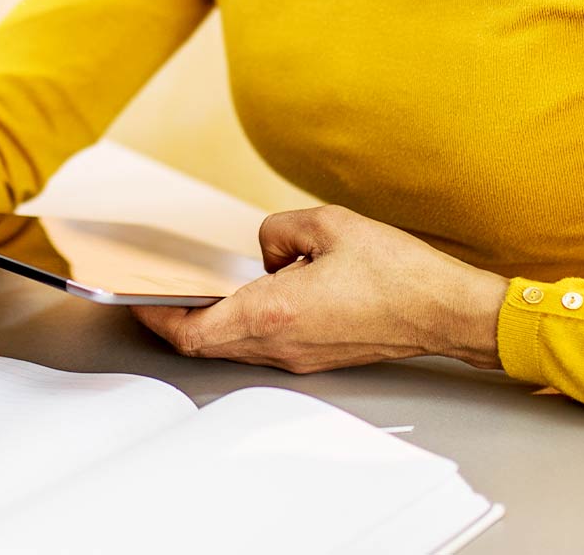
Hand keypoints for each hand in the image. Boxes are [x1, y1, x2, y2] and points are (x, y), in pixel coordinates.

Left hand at [132, 206, 507, 373]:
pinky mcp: (319, 357)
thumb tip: (269, 248)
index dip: (157, 318)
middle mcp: (280, 344)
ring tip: (220, 286)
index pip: (191, 330)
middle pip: (208, 342)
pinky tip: (272, 292)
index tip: (140, 300)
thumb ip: (282, 229)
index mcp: (273, 311)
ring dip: (220, 319)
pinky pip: (267, 343)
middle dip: (182, 318)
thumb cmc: (398, 274)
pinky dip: (252, 321)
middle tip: (167, 294)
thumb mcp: (332, 225)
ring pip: (237, 344)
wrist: (444, 311)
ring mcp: (299, 357)